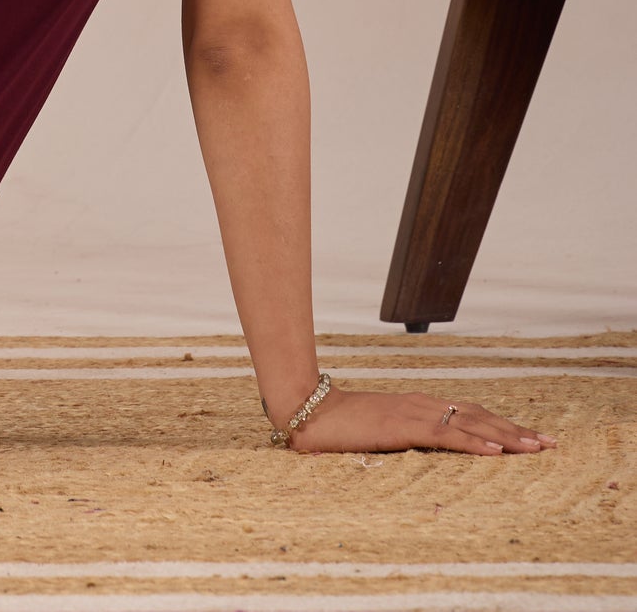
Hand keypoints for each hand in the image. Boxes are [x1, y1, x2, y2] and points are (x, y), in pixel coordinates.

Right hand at [288, 385, 554, 455]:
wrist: (309, 412)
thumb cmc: (341, 427)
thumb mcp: (381, 433)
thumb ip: (404, 438)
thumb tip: (423, 453)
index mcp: (419, 406)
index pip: (470, 413)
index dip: (502, 425)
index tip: (531, 438)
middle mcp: (422, 404)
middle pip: (479, 416)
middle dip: (515, 431)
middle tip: (548, 444)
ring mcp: (413, 413)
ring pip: (470, 425)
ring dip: (505, 437)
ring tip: (533, 448)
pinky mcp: (402, 427)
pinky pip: (445, 436)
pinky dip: (473, 444)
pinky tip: (494, 454)